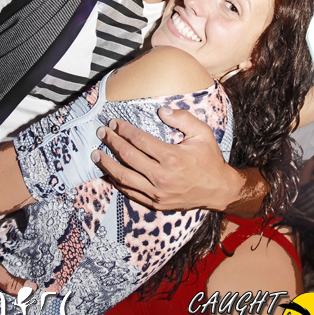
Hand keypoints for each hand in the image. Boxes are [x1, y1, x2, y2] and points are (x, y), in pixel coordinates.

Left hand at [91, 107, 233, 210]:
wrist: (218, 190)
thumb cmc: (209, 159)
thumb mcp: (202, 133)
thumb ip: (182, 118)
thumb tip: (161, 111)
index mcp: (172, 157)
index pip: (139, 140)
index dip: (124, 129)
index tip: (114, 122)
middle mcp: (162, 176)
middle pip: (127, 156)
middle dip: (111, 142)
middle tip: (101, 132)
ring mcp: (157, 193)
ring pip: (123, 177)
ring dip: (107, 164)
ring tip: (95, 154)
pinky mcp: (155, 203)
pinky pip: (130, 192)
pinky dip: (116, 182)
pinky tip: (108, 173)